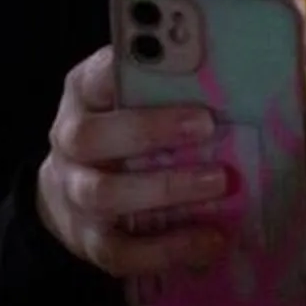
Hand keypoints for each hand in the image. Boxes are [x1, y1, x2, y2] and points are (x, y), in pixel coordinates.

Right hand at [36, 48, 234, 278]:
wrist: (70, 193)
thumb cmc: (123, 131)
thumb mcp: (132, 98)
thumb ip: (166, 82)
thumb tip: (236, 54)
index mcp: (83, 96)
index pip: (94, 78)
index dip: (125, 72)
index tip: (172, 64)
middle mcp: (69, 143)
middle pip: (92, 137)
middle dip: (148, 131)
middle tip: (206, 125)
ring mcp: (74, 195)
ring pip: (104, 195)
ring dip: (163, 189)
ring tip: (218, 184)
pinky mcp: (89, 240)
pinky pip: (120, 251)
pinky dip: (167, 249)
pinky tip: (209, 242)